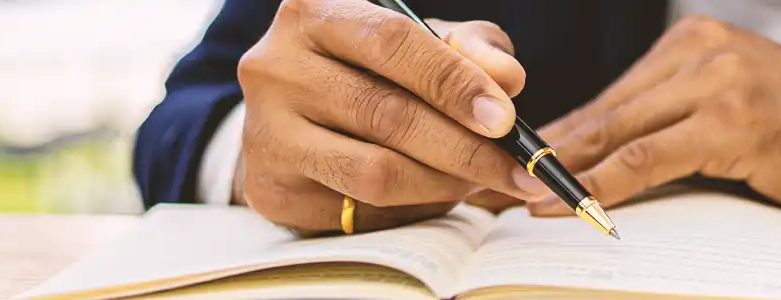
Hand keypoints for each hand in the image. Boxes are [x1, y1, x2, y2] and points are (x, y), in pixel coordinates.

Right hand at [234, 0, 539, 234]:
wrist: (296, 116)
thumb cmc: (372, 70)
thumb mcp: (422, 43)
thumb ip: (470, 50)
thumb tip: (507, 79)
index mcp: (314, 11)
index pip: (392, 43)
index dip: (455, 82)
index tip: (504, 119)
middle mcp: (275, 68)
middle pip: (387, 115)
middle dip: (464, 148)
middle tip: (514, 169)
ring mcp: (266, 133)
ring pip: (375, 172)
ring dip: (443, 184)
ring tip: (479, 180)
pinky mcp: (270, 189)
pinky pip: (359, 212)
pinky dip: (412, 209)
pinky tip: (432, 194)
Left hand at [471, 16, 780, 218]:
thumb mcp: (735, 109)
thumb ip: (672, 122)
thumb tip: (599, 155)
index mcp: (696, 41)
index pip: (610, 94)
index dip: (559, 134)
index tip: (517, 165)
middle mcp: (702, 49)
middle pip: (605, 109)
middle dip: (550, 155)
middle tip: (500, 186)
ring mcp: (718, 81)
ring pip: (619, 131)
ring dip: (566, 172)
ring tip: (522, 200)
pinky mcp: (734, 120)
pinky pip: (650, 157)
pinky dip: (605, 184)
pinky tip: (572, 203)